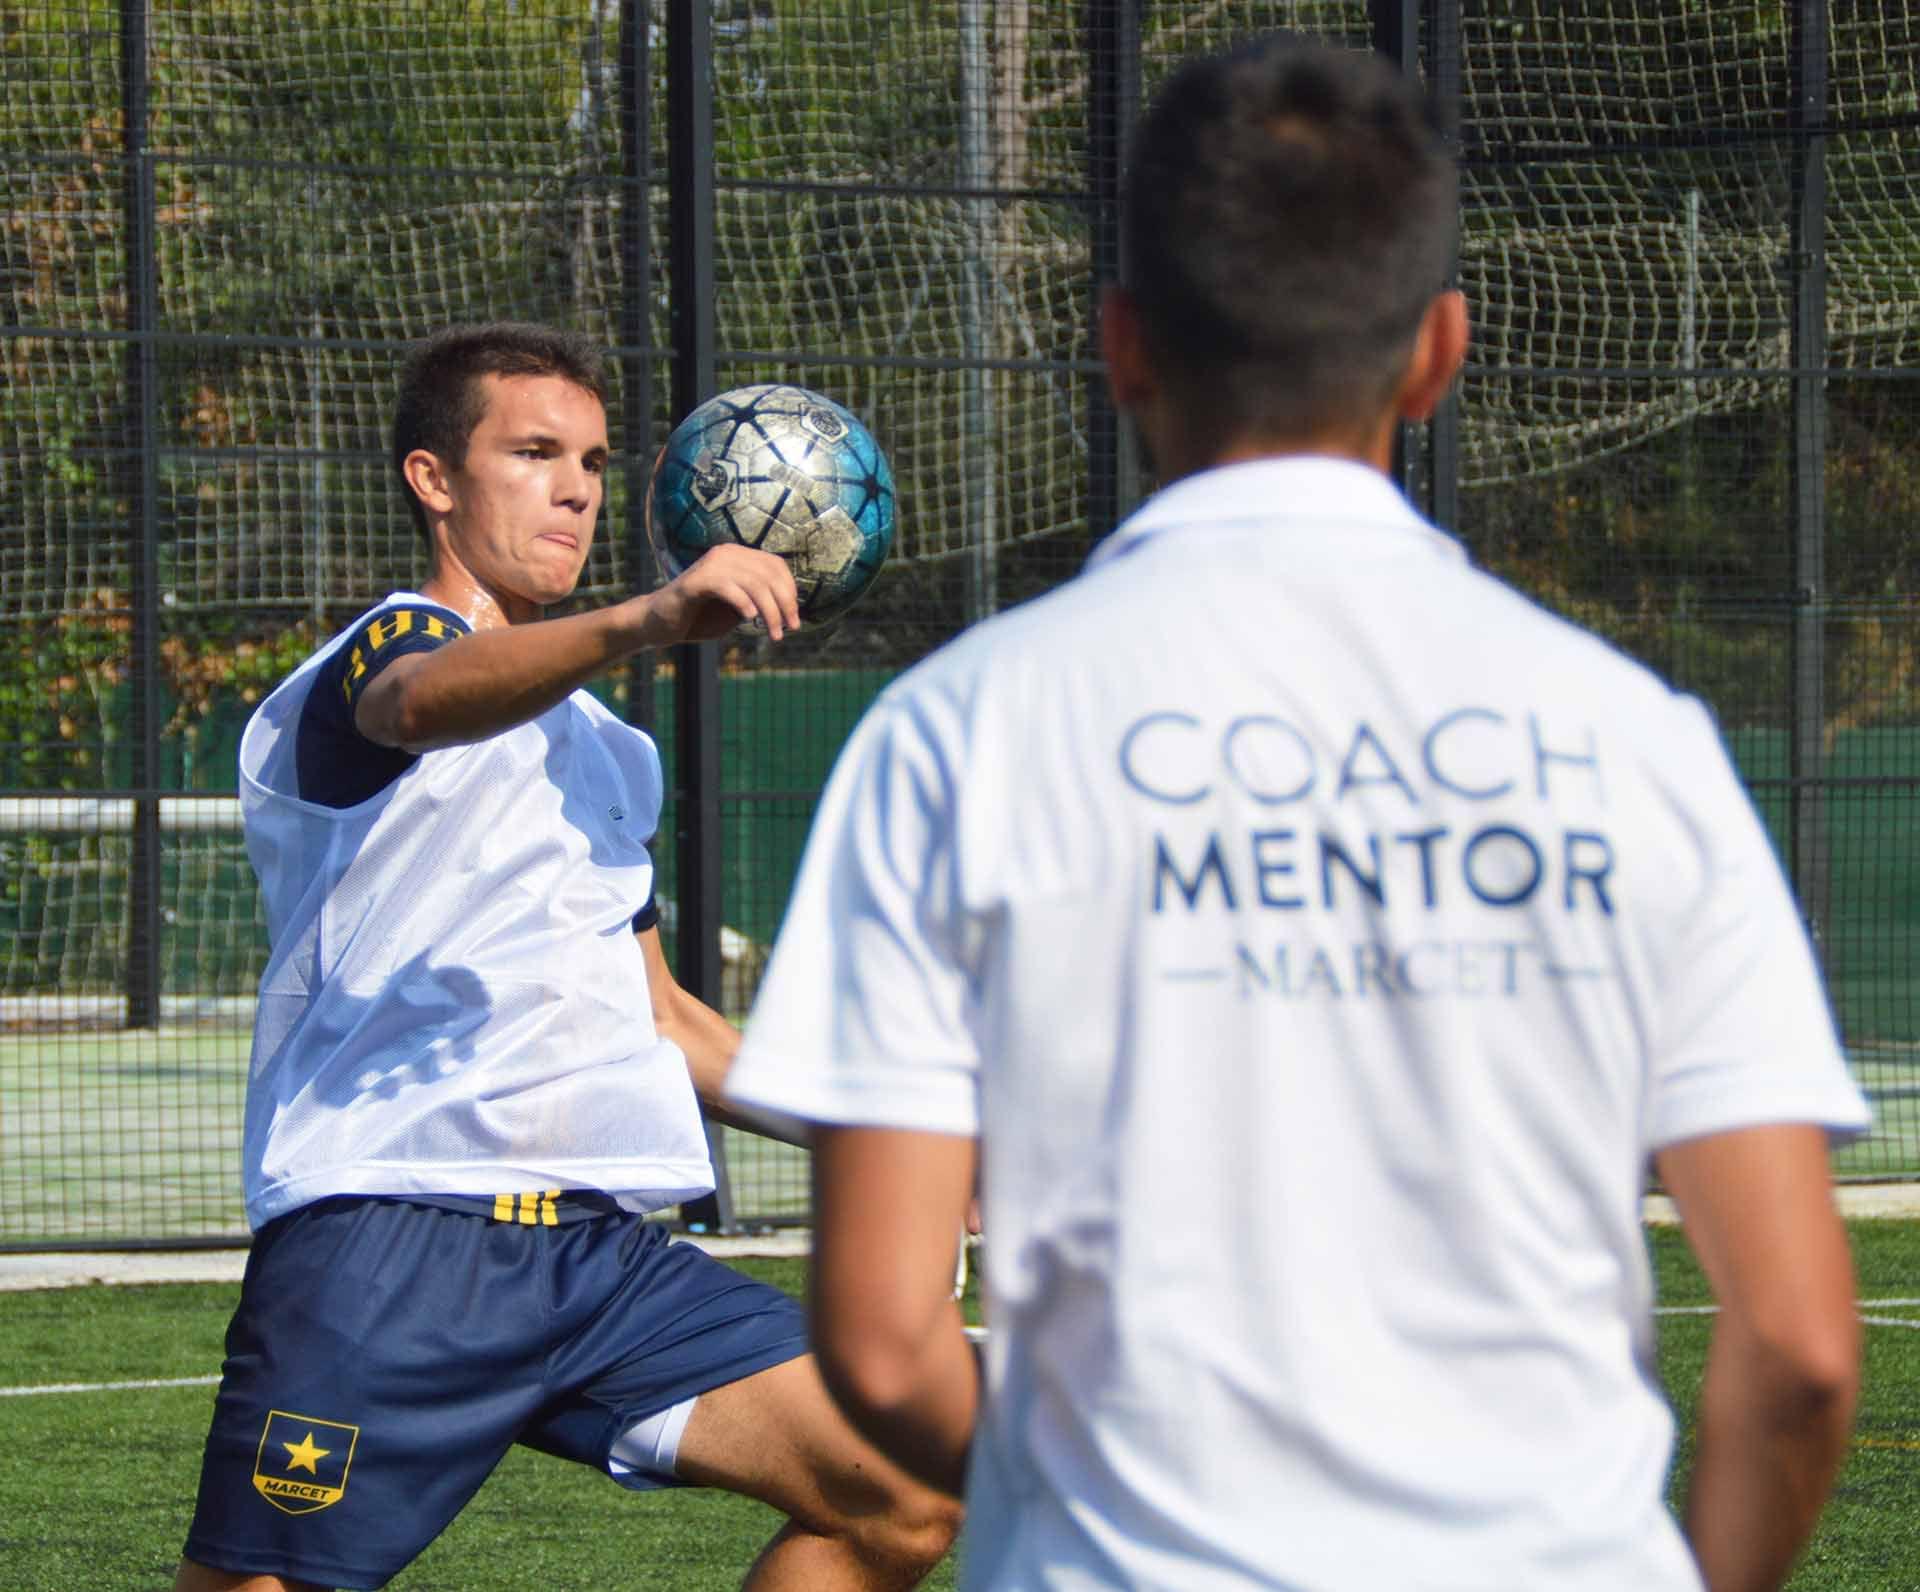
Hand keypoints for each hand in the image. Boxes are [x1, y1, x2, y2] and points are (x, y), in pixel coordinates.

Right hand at [648, 544, 801, 642]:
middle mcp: (726, 554)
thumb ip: (760, 601)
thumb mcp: (738, 608)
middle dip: (785, 604)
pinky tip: (749, 619)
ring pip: (754, 582)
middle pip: (769, 574)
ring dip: (770, 611)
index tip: (794, 619)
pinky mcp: (694, 581)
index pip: (776, 565)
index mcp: (738, 556)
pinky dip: (743, 603)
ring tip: (774, 634)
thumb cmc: (700, 617)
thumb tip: (791, 607)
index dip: (791, 591)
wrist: (659, 624)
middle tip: (790, 629)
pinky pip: (727, 587)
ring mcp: (710, 565)